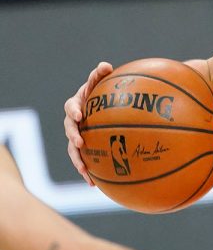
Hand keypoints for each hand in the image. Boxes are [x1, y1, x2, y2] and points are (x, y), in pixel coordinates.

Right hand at [63, 62, 112, 185]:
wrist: (102, 108)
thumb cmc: (101, 93)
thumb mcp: (101, 83)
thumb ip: (101, 75)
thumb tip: (105, 65)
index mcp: (77, 105)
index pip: (72, 106)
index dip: (74, 110)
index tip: (80, 115)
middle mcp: (73, 122)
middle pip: (69, 129)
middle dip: (74, 136)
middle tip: (81, 141)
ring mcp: (77, 136)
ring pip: (73, 149)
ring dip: (78, 159)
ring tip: (84, 168)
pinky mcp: (84, 149)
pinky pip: (84, 160)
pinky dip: (88, 171)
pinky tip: (93, 183)